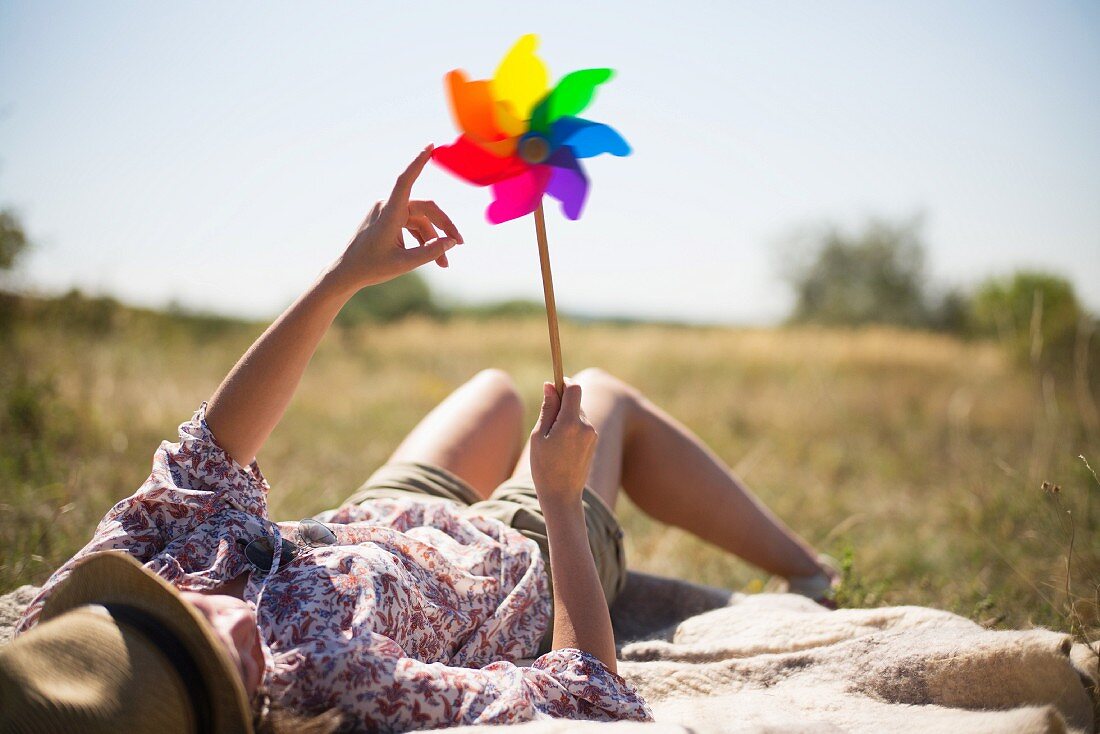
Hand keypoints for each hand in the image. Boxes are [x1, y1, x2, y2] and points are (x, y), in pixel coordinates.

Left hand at [330, 145, 463, 291]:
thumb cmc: (371, 267)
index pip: (405, 181)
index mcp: (389, 212)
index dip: (418, 162)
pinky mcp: (388, 219)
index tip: (430, 146)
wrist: (347, 273)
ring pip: (421, 220)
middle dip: (444, 227)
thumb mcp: (404, 264)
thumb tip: (451, 242)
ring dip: (434, 239)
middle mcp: (388, 207)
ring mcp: (388, 212)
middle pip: (426, 209)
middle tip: (459, 244)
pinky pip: (412, 224)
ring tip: (444, 263)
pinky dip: (423, 239)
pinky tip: (433, 257)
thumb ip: (430, 252)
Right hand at [529, 381, 597, 504]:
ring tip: (551, 438)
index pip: (574, 388)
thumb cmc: (544, 466)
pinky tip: (561, 445)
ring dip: (566, 416)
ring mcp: (592, 434)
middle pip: (576, 400)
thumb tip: (550, 385)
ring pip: (578, 413)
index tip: (553, 384)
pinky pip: (582, 425)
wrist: (562, 495)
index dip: (564, 382)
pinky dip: (571, 426)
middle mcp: (586, 426)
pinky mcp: (593, 441)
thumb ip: (547, 408)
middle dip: (562, 401)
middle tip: (545, 418)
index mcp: (571, 423)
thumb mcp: (539, 435)